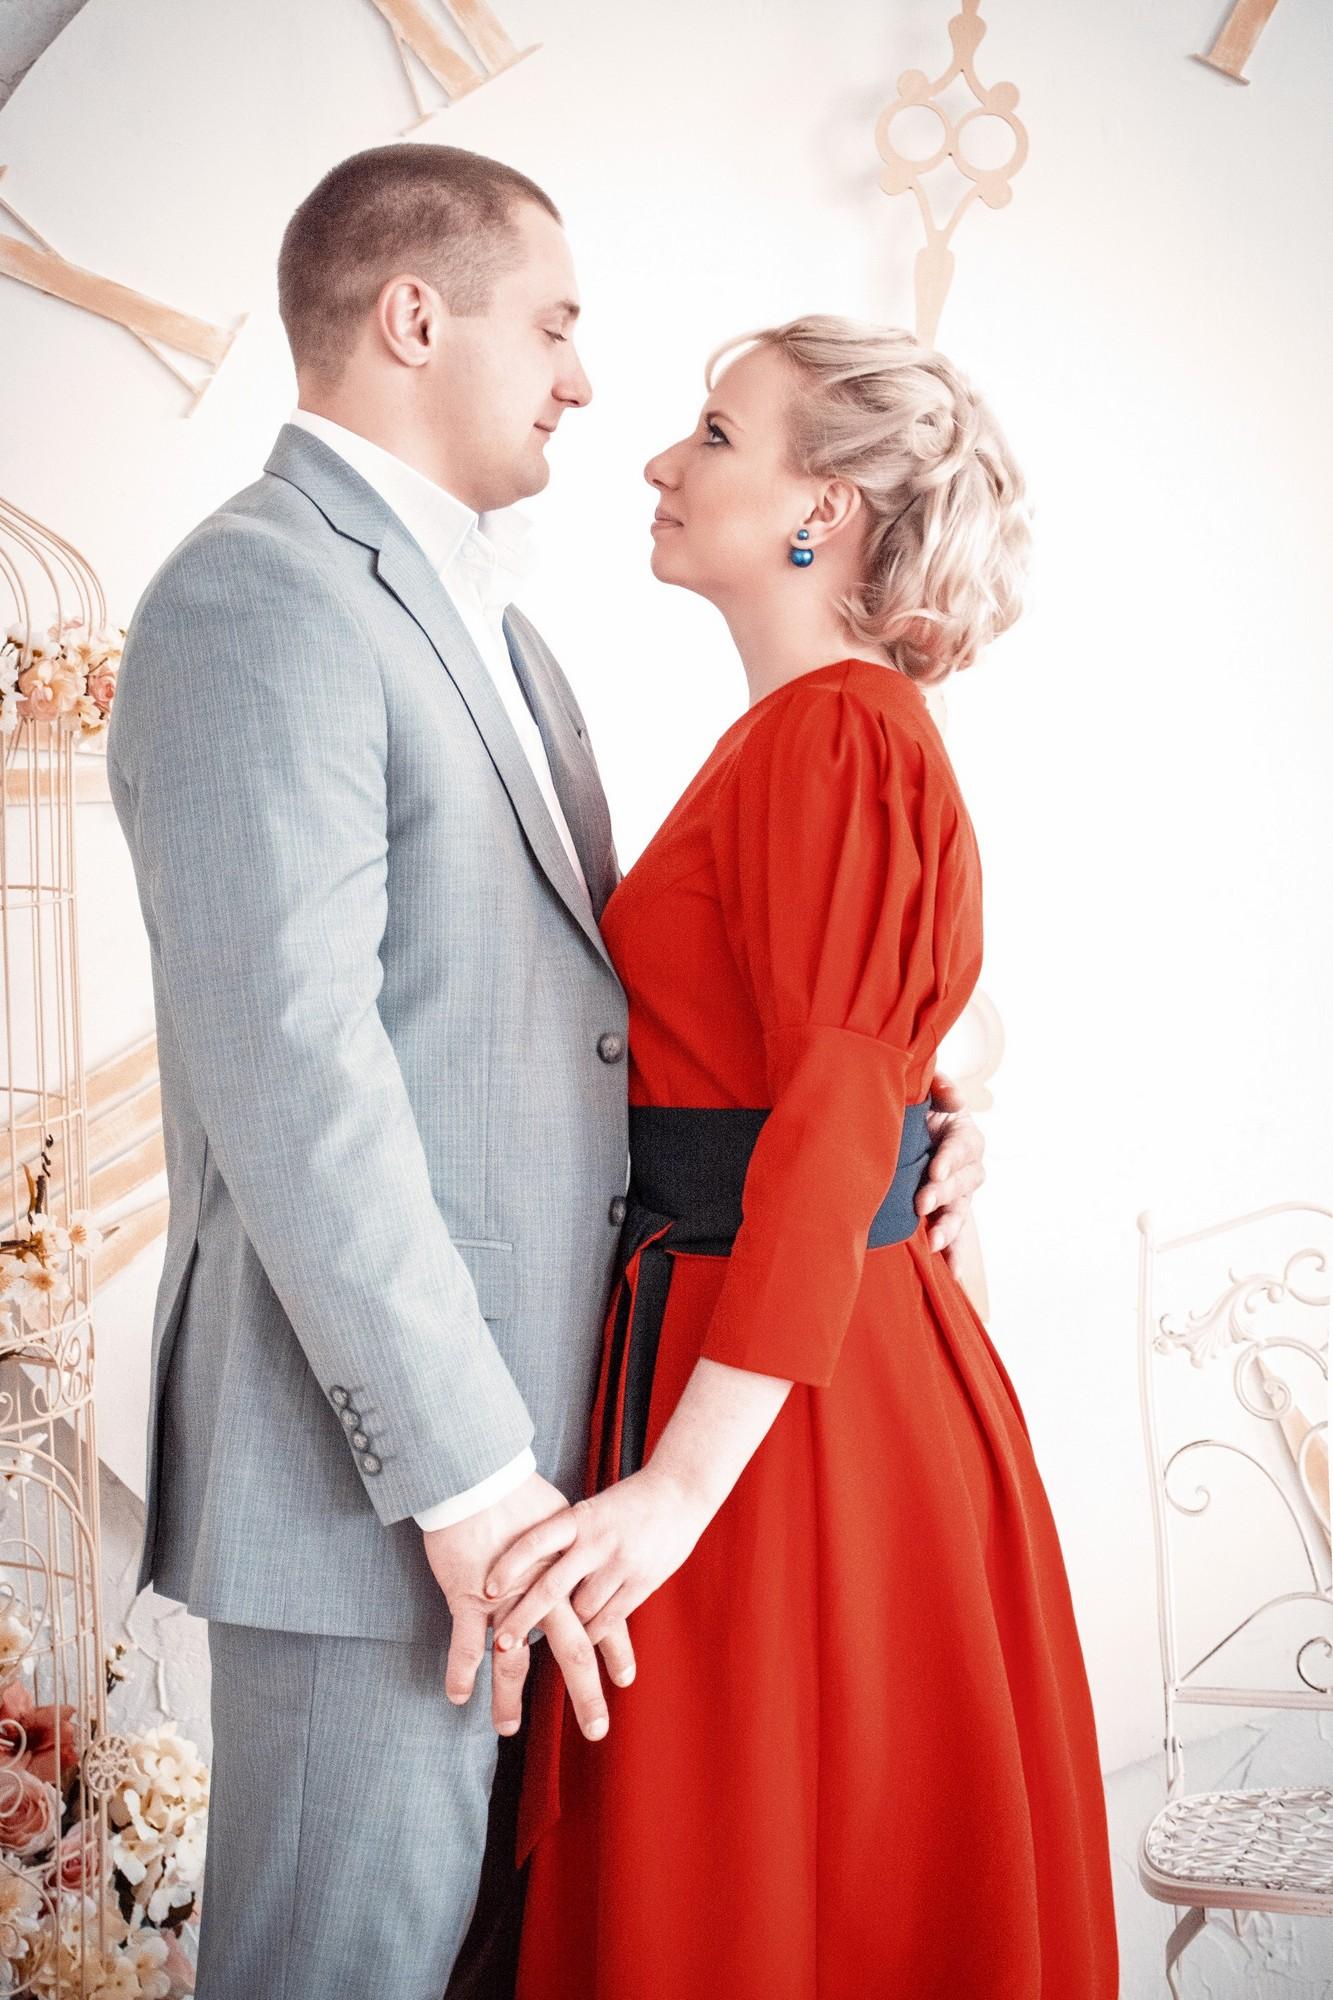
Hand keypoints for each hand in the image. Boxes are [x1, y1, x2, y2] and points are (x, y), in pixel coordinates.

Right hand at [421, 1470, 635, 1741]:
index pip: (603, 1619)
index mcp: (570, 1574)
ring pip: (513, 1658)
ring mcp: (507, 1598)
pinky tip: (457, 1697)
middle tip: (597, 1730)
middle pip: (571, 1650)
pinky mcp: (471, 1593)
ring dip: (510, 1697)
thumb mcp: (560, 1518)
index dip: (615, 1650)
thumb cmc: (519, 1493)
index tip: (625, 1680)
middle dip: (585, 1693)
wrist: (481, 1474)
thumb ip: (574, 1545)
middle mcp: (545, 1593)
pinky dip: (460, 1670)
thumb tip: (589, 1550)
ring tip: (508, 1729)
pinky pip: (465, 1641)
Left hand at [486, 1466, 711, 1653]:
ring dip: (562, 1630)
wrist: (680, 1491)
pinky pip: (610, 1619)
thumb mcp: (592, 1509)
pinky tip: (581, 1640)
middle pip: (552, 1587)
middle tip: (500, 1641)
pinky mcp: (642, 1582)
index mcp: (580, 1517)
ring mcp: (620, 1564)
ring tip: (539, 1643)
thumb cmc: (629, 1500)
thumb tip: (533, 1566)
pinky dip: (592, 1633)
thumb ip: (568, 1537)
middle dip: (524, 1617)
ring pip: (582, 1610)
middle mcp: (597, 1541)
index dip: (510, 1565)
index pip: (536, 1541)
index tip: (488, 1589)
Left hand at [915, 1069, 984, 1267]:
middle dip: (944, 1194)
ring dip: (949, 1229)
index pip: (961, 1147)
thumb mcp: (926, 1095)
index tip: (935, 1169)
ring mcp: (960, 1194)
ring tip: (933, 1243)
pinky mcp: (948, 1215)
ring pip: (962, 1212)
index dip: (951, 1159)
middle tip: (922, 1203)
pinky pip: (956, 1238)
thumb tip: (944, 1086)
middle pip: (964, 1182)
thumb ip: (937, 1089)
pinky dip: (954, 1256)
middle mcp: (968, 1167)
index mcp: (964, 1136)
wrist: (908, 1134)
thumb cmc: (917, 1111)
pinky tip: (951, 1275)